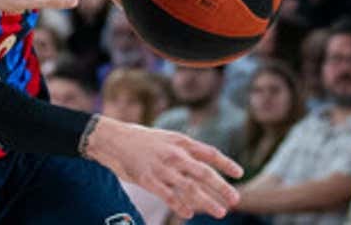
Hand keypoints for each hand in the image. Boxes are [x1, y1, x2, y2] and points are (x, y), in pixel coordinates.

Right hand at [85, 118, 242, 219]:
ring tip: (220, 212)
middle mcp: (173, 154)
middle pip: (204, 172)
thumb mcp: (166, 138)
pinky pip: (167, 195)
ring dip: (206, 201)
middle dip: (221, 187)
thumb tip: (204, 162)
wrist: (111, 138)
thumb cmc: (140, 139)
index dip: (225, 163)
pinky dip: (179, 205)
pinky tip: (189, 213)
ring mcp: (160, 168)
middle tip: (235, 199)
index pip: (209, 153)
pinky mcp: (146, 179)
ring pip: (189, 187)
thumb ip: (184, 149)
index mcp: (180, 142)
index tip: (239, 173)